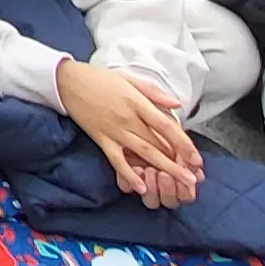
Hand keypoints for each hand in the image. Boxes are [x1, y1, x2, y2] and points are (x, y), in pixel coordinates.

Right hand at [56, 60, 201, 208]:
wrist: (68, 82)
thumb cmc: (100, 79)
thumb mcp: (129, 79)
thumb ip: (154, 93)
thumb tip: (177, 106)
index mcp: (137, 102)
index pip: (165, 125)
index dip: (183, 142)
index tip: (196, 157)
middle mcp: (128, 119)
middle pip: (158, 144)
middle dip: (178, 162)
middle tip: (194, 178)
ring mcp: (114, 131)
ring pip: (143, 153)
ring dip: (163, 169)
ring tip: (180, 182)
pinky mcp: (101, 139)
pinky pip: (116, 160)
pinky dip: (128, 174)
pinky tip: (140, 187)